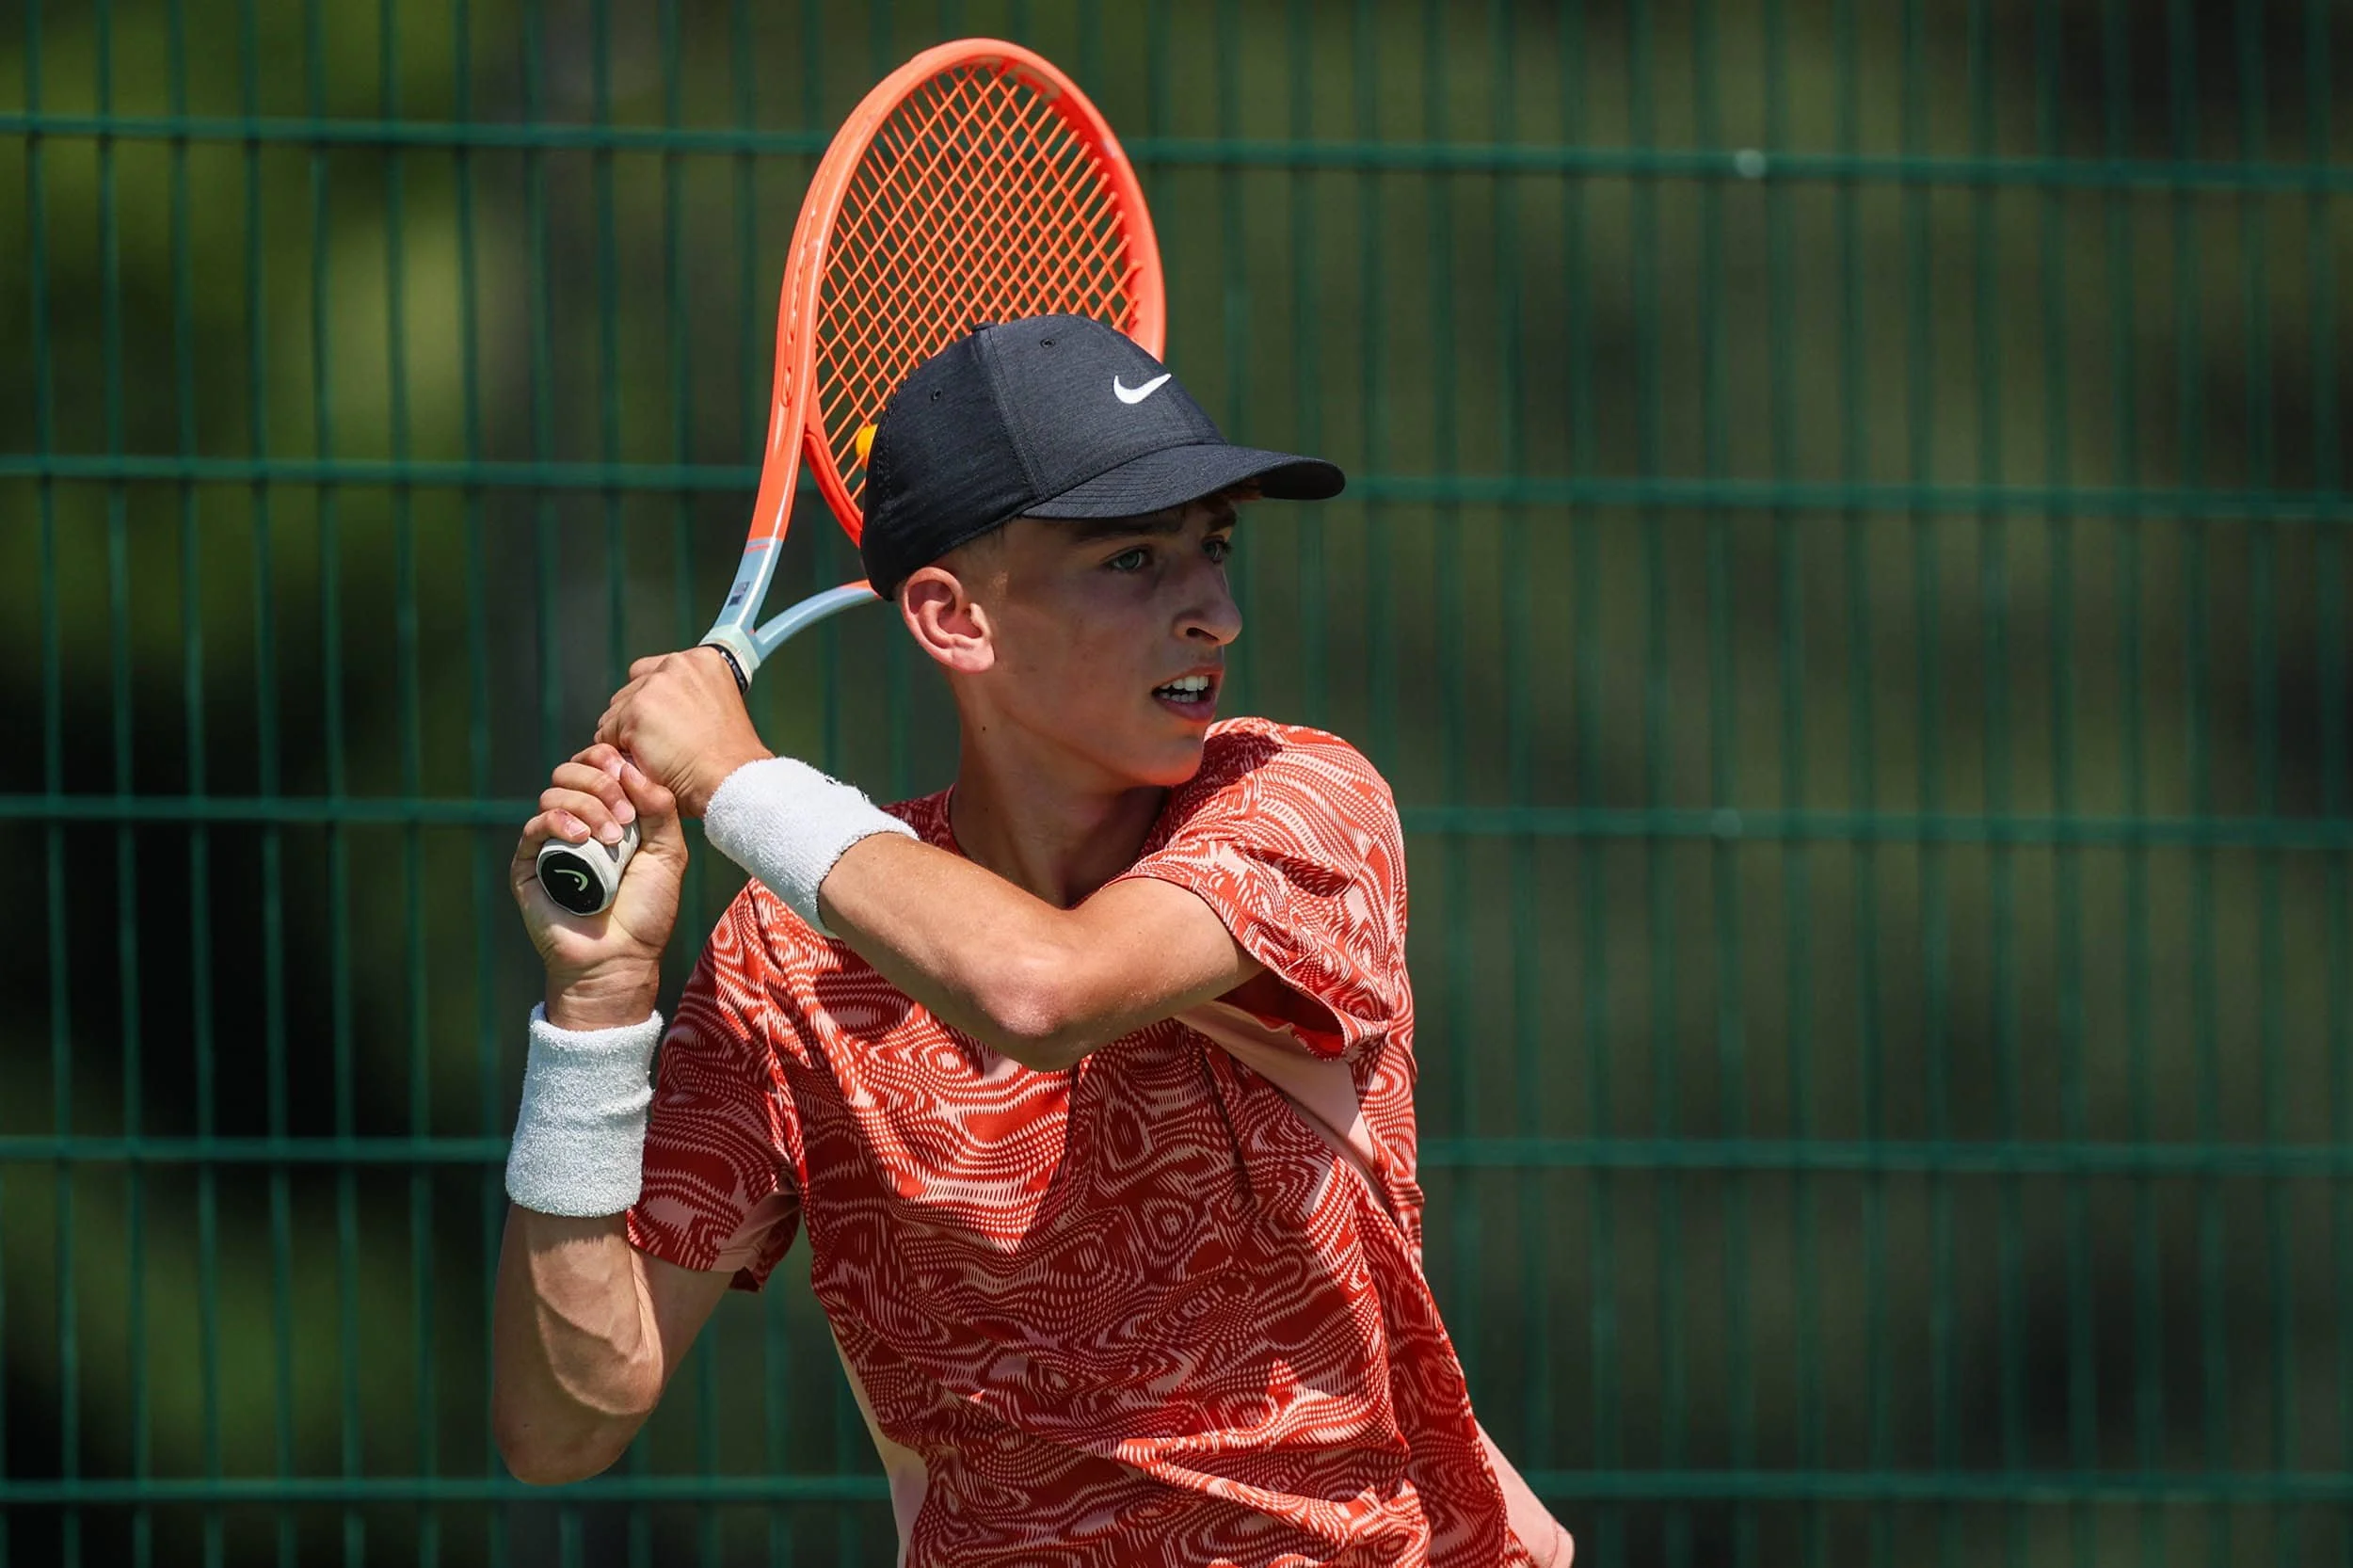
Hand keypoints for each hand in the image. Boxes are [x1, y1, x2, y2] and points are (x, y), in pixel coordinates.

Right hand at [511, 744, 687, 1025]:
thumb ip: (659, 808)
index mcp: (610, 813)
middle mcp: (578, 822)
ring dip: (586, 806)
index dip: (609, 760)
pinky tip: (582, 839)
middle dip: (600, 783)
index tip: (628, 773)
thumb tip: (632, 769)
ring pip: (553, 793)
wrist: (620, 958)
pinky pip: (534, 826)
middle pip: (572, 771)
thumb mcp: (669, 854)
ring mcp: (552, 841)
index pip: (598, 765)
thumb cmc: (647, 910)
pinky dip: (559, 822)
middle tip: (625, 815)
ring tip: (612, 839)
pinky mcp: (529, 864)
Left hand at [594, 647, 771, 818]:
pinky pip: (606, 735)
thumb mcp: (721, 709)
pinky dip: (619, 753)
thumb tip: (662, 706)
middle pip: (631, 690)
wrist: (731, 782)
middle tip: (662, 746)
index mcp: (703, 660)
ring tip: (657, 757)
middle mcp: (677, 665)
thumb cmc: (729, 761)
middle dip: (637, 718)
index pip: (653, 672)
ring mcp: (655, 687)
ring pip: (615, 712)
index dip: (655, 702)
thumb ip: (690, 697)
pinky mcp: (635, 713)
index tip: (665, 724)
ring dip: (626, 735)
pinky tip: (646, 763)